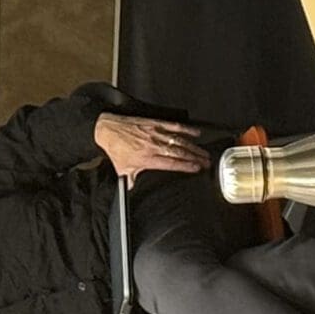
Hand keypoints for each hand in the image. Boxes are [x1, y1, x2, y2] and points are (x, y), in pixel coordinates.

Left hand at [94, 112, 210, 180]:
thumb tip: (133, 190)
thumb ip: (131, 181)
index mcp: (147, 158)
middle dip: (196, 158)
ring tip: (205, 152)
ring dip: (194, 147)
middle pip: (180, 152)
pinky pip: (174, 126)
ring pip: (180, 140)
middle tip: (207, 162)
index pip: (172, 163)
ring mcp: (155, 133)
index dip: (186, 166)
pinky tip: (196, 133)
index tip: (197, 169)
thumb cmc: (115, 148)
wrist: (107, 129)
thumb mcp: (122, 169)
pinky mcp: (155, 123)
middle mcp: (153, 145)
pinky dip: (186, 129)